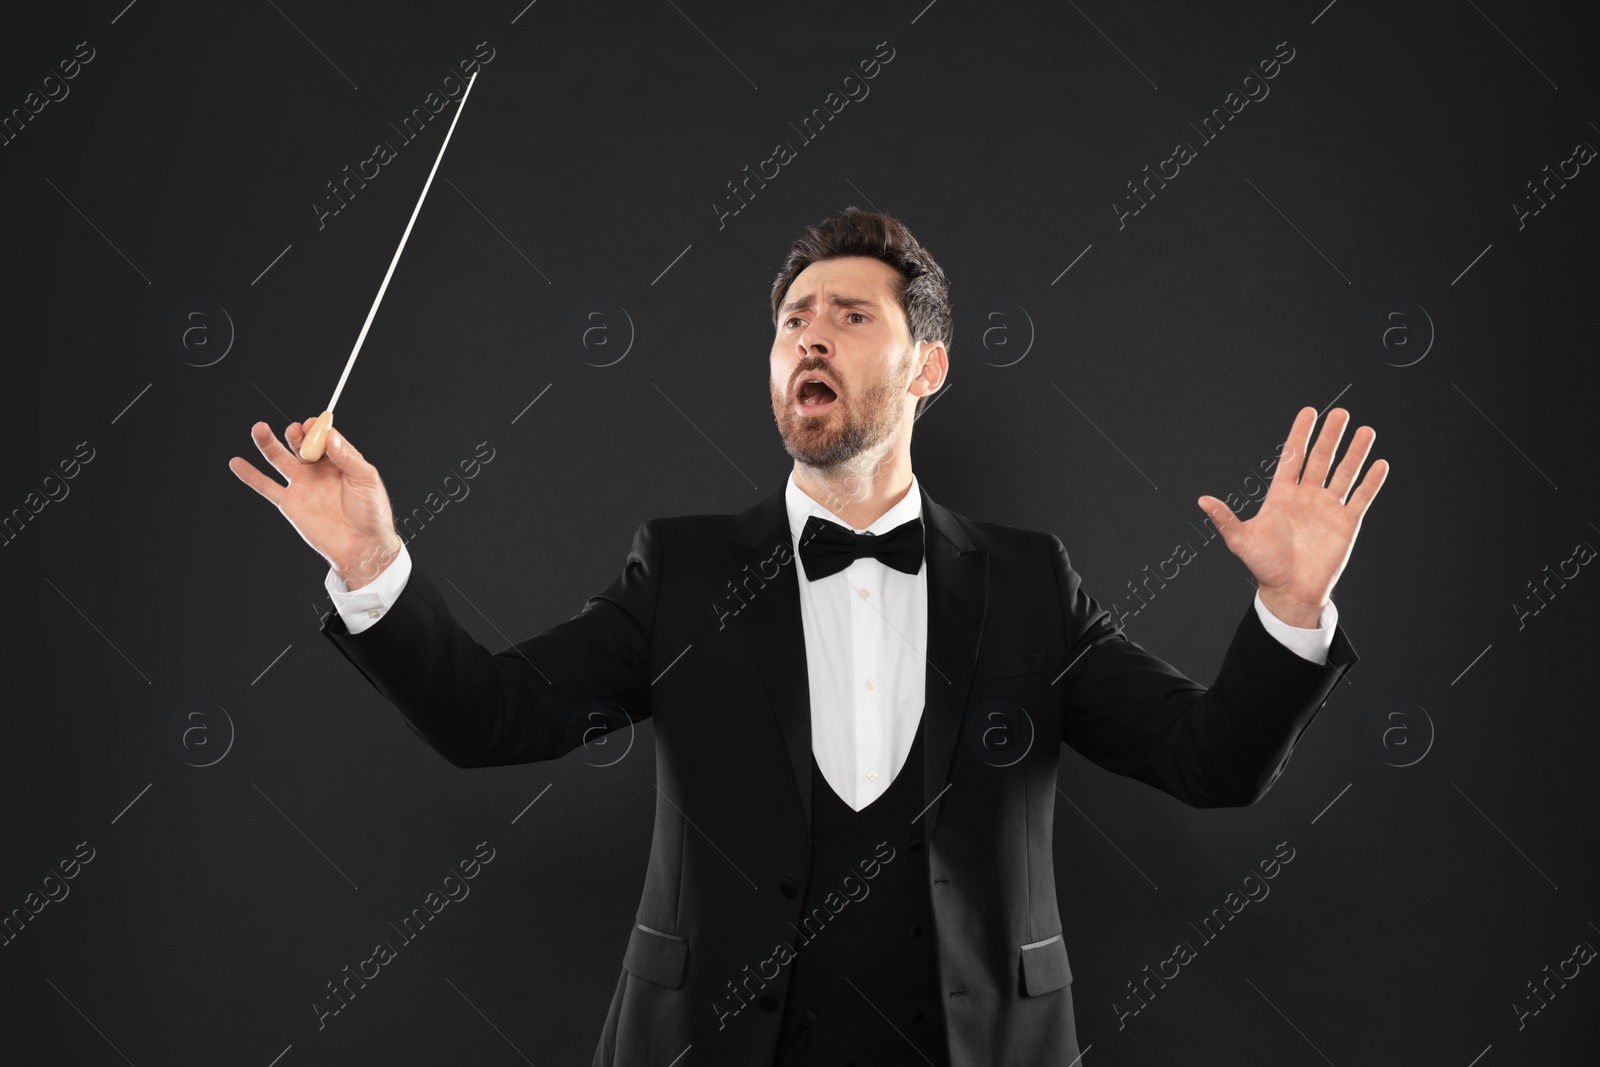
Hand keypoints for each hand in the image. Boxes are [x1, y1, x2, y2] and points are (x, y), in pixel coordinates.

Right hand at [228, 417, 402, 589]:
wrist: (361, 546)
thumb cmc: (371, 513)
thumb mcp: (366, 479)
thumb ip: (347, 456)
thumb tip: (330, 435)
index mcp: (340, 461)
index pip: (324, 437)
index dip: (318, 429)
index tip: (313, 423)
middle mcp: (319, 470)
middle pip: (301, 444)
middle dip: (297, 434)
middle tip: (296, 431)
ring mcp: (302, 485)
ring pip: (279, 459)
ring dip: (268, 443)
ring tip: (259, 428)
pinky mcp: (289, 502)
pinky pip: (266, 486)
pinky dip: (250, 475)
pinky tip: (236, 463)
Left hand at [1197, 407, 1388, 627]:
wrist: (1290, 592)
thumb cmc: (1264, 566)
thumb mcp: (1241, 540)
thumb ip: (1225, 519)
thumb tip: (1202, 501)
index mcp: (1282, 495)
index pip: (1293, 456)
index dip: (1301, 434)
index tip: (1309, 411)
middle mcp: (1307, 496)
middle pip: (1321, 458)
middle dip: (1331, 436)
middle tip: (1341, 413)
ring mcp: (1328, 508)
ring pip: (1344, 473)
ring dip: (1356, 453)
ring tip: (1367, 430)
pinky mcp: (1346, 523)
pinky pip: (1361, 497)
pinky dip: (1371, 481)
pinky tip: (1380, 464)